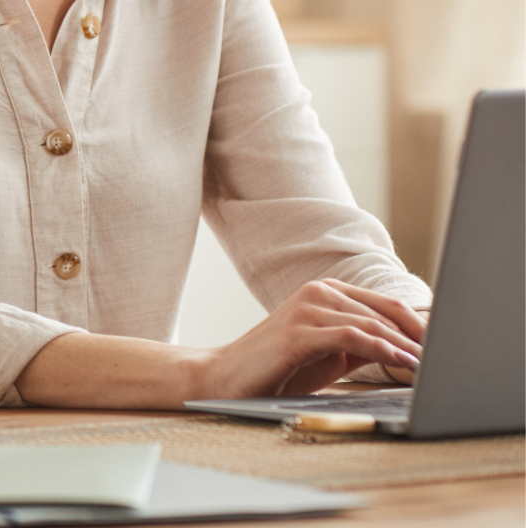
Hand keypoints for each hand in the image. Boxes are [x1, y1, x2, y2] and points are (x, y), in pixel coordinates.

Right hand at [196, 279, 425, 398]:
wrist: (225, 376)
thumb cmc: (277, 368)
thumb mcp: (328, 354)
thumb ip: (361, 345)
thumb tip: (408, 351)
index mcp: (325, 292)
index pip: (385, 304)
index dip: (419, 325)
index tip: (443, 347)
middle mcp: (316, 292)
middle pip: (384, 312)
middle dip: (418, 336)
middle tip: (443, 358)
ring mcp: (305, 308)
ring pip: (370, 323)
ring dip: (404, 346)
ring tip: (427, 365)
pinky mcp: (296, 331)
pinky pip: (350, 336)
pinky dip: (381, 349)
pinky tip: (400, 362)